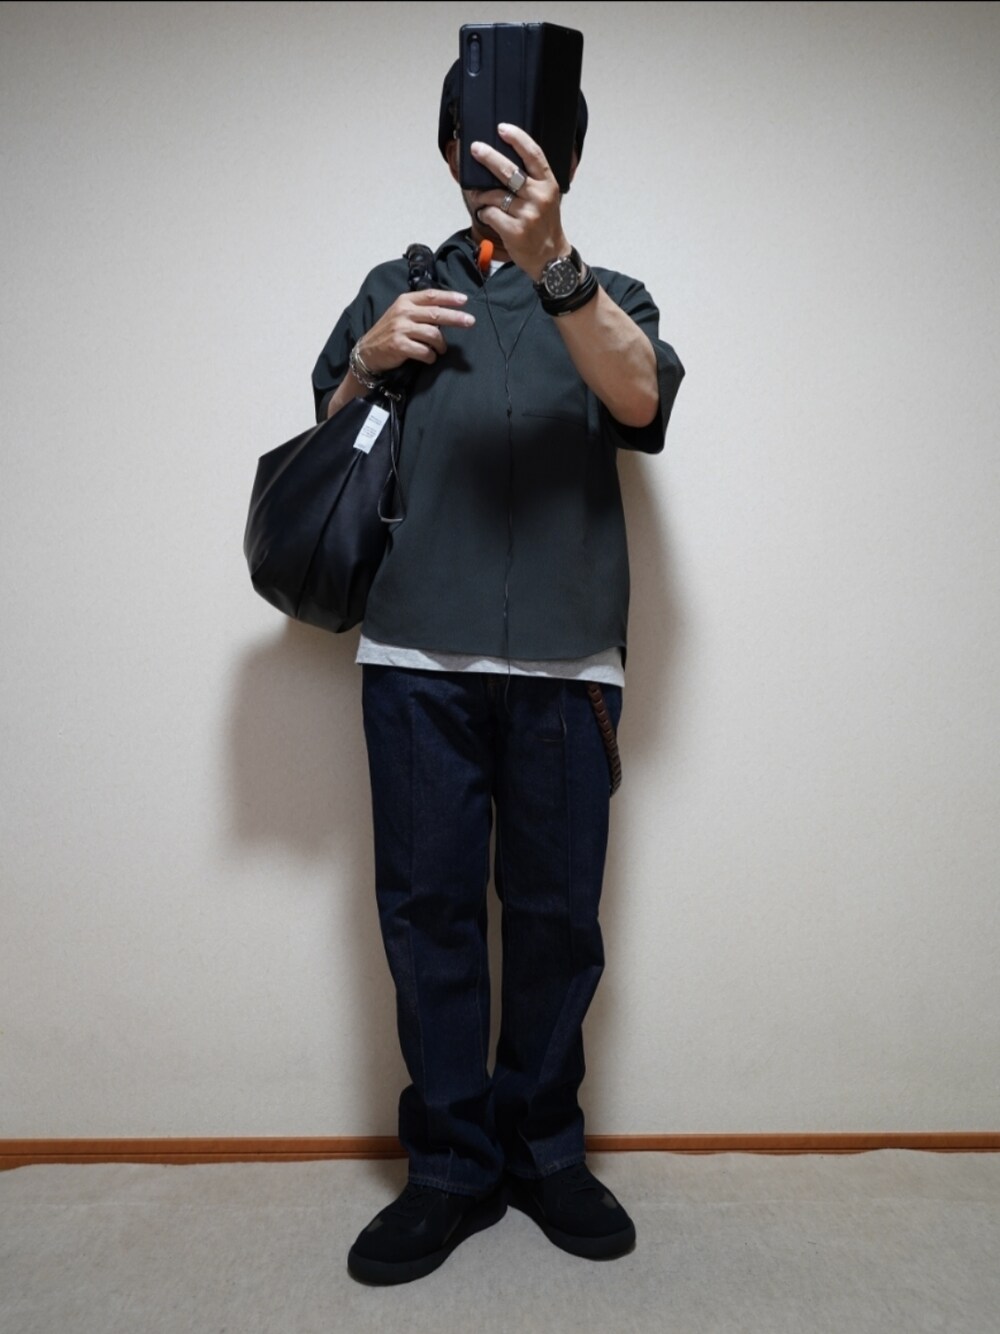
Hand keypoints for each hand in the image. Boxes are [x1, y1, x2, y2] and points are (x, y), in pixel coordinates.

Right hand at [358, 289, 474, 373]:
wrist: (368, 351)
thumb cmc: (390, 332)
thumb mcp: (401, 313)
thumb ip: (420, 310)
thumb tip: (447, 311)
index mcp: (405, 301)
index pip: (431, 296)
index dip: (449, 297)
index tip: (464, 300)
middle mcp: (403, 312)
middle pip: (436, 313)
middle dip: (456, 318)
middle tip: (470, 322)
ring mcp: (401, 329)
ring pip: (433, 334)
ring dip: (441, 345)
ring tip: (441, 350)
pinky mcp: (400, 346)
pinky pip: (425, 351)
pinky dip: (431, 357)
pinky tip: (430, 358)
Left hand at [470, 124, 570, 281]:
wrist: (550, 258)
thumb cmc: (544, 225)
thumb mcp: (547, 198)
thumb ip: (532, 180)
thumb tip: (503, 161)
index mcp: (548, 184)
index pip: (533, 154)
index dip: (517, 138)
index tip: (502, 128)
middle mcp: (539, 197)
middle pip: (509, 171)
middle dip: (489, 157)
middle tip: (476, 149)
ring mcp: (527, 214)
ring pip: (493, 195)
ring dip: (482, 196)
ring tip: (481, 199)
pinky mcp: (515, 231)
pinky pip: (489, 214)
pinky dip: (484, 213)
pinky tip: (487, 216)